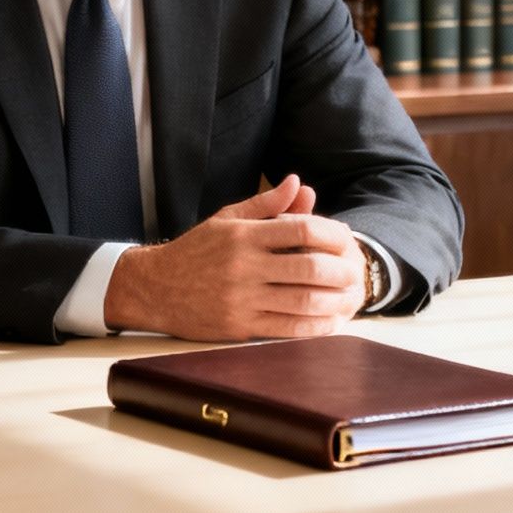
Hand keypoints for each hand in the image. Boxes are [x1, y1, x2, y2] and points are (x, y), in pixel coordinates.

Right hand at [103, 174, 367, 340]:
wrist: (154, 288)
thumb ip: (266, 204)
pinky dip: (315, 327)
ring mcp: (242, 298)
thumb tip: (299, 183)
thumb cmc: (197, 250)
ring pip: (302, 300)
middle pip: (308, 266)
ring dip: (335, 301)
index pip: (302, 228)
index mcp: (245, 235)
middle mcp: (245, 266)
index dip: (333, 233)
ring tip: (352, 298)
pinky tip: (331, 322)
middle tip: (358, 272)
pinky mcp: (238, 326)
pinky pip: (286, 328)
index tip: (347, 239)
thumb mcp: (227, 219)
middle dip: (341, 270)